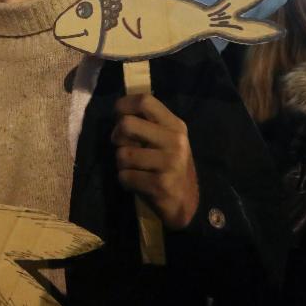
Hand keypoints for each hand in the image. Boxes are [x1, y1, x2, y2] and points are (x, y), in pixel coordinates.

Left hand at [112, 94, 198, 229]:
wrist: (188, 204)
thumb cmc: (171, 168)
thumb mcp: (167, 140)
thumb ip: (148, 125)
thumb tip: (119, 112)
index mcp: (175, 126)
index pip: (145, 101)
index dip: (123, 105)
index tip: (118, 115)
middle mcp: (174, 141)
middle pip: (126, 124)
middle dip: (116, 137)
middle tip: (123, 146)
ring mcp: (169, 163)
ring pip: (122, 154)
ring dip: (121, 164)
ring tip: (134, 169)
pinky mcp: (160, 184)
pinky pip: (125, 176)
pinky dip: (125, 181)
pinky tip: (138, 184)